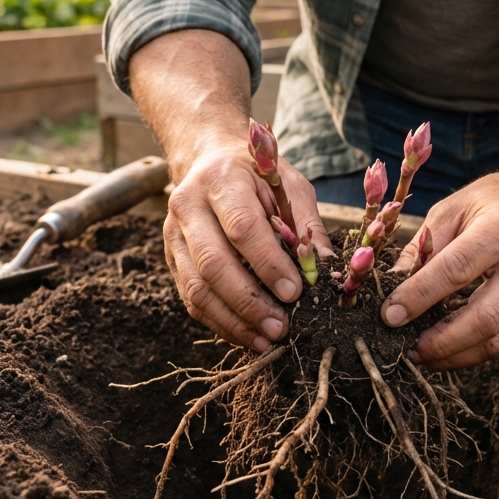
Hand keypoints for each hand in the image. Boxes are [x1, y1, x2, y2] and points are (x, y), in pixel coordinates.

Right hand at [163, 136, 331, 350]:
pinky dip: (220, 322)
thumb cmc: (257, 175)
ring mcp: (174, 235)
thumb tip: (327, 271)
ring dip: (233, 320)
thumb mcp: (289, 186)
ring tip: (267, 339)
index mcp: (221, 180)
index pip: (242, 228)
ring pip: (197, 288)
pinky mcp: (171, 258)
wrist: (209, 159)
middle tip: (281, 327)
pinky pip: (190, 298)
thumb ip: (308, 225)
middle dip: (249, 302)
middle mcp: (188, 206)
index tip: (294, 292)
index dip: (268, 264)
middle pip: (213, 264)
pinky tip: (248, 334)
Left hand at [381, 170, 498, 369]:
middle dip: (440, 342)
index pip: (455, 270)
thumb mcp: (453, 208)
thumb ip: (423, 246)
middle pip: (484, 318)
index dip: (419, 296)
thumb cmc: (495, 201)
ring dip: (455, 356)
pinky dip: (471, 351)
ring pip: (497, 340)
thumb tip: (392, 285)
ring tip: (422, 356)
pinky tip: (446, 349)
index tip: (389, 315)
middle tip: (406, 347)